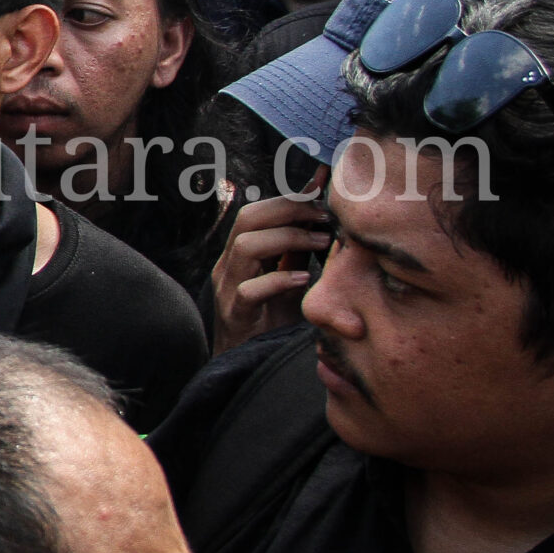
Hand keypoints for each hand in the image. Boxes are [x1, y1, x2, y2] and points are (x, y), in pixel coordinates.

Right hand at [209, 179, 328, 351]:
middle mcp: (229, 265)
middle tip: (324, 216)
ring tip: (320, 243)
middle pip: (248, 218)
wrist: (247, 363)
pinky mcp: (236, 314)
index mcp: (240, 253)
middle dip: (289, 210)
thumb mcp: (289, 277)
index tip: (323, 189)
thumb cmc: (271, 319)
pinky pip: (251, 290)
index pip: (258, 211)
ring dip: (288, 238)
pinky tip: (304, 281)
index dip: (290, 196)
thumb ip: (300, 249)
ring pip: (246, 246)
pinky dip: (280, 281)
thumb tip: (324, 216)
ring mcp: (229, 288)